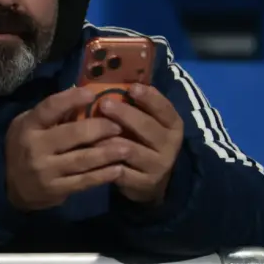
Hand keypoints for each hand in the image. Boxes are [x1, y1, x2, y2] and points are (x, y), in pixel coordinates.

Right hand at [5, 87, 127, 210]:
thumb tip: (81, 94)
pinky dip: (103, 176)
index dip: (71, 98)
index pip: (50, 108)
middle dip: (100, 127)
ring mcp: (46, 170)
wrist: (10, 188)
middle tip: (120, 125)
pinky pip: (83, 181)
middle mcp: (35, 147)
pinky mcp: (55, 189)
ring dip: (107, 153)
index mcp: (28, 126)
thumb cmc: (25, 147)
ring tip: (127, 148)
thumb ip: (52, 114)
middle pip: (73, 134)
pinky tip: (118, 170)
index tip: (92, 94)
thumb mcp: (28, 125)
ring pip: (82, 159)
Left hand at [97, 84, 183, 204]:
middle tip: (104, 104)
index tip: (132, 88)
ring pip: (130, 149)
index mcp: (173, 125)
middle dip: (124, 114)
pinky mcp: (144, 183)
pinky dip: (104, 161)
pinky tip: (90, 153)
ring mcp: (158, 165)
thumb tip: (111, 80)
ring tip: (90, 129)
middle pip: (146, 127)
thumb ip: (136, 106)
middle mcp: (170, 144)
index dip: (149, 97)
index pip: (165, 108)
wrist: (152, 181)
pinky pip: (120, 171)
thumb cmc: (144, 141)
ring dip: (108, 138)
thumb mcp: (148, 122)